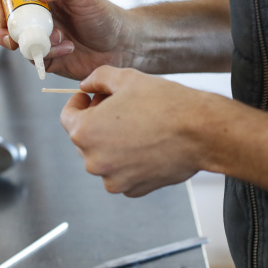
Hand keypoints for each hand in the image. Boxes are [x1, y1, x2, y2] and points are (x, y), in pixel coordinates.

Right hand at [0, 0, 132, 80]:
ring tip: (58, 39)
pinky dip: (48, 54)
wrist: (122, 45)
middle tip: (12, 38)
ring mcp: (38, 39)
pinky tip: (69, 48)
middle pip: (2, 23)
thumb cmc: (103, 14)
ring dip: (31, 43)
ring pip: (16, 44)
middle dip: (1, 31)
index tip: (1, 14)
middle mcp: (34, 18)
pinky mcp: (46, 59)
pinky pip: (35, 59)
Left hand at [60, 66, 212, 196]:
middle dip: (97, 120)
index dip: (79, 102)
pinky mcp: (132, 189)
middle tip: (120, 106)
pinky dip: (129, 160)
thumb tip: (86, 85)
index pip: (67, 116)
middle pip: (85, 137)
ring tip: (138, 125)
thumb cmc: (164, 104)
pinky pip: (121, 172)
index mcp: (84, 132)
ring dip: (113, 141)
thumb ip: (97, 78)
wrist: (200, 132)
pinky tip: (148, 144)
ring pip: (104, 156)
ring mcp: (112, 179)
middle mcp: (93, 160)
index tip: (92, 96)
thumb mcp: (126, 78)